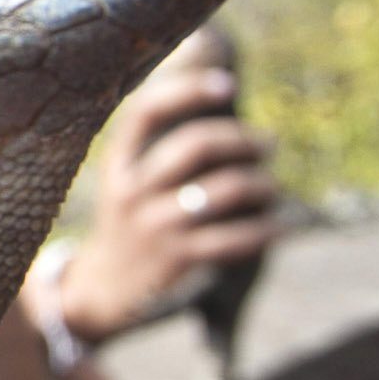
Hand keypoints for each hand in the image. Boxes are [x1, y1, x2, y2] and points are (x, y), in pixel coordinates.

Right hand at [61, 63, 280, 344]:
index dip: (188, 91)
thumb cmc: (129, 227)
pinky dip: (267, 229)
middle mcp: (133, 191)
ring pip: (226, 189)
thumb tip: (227, 118)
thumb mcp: (126, 186)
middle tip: (267, 144)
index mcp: (118, 165)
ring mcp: (154, 226)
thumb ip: (160, 154)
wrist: (99, 293)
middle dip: (243, 139)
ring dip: (263, 184)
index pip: (146, 112)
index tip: (229, 85)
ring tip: (272, 188)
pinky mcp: (178, 260)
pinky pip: (237, 237)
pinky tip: (279, 228)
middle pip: (196, 145)